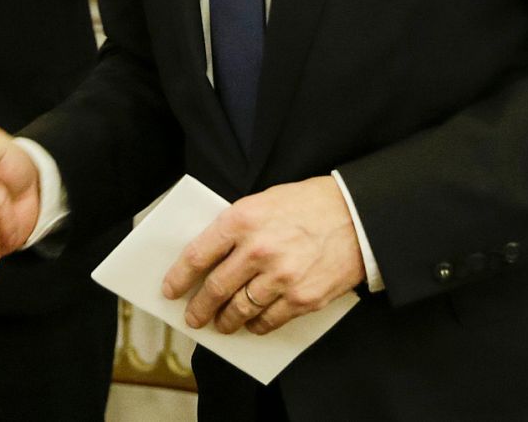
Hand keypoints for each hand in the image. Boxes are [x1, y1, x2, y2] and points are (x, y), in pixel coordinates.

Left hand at [162, 176, 364, 335]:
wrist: (357, 215)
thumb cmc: (308, 204)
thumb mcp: (263, 201)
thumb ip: (236, 227)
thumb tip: (210, 257)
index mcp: (242, 219)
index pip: (197, 254)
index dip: (179, 276)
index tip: (170, 290)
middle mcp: (257, 250)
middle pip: (216, 288)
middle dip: (200, 307)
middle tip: (193, 317)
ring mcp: (280, 277)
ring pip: (240, 309)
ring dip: (226, 321)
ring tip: (220, 325)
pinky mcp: (302, 298)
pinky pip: (269, 320)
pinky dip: (256, 326)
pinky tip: (251, 326)